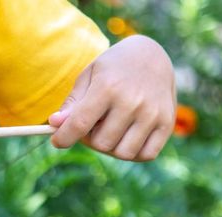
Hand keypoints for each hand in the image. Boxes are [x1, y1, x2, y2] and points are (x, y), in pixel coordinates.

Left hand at [49, 35, 175, 160]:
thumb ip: (72, 103)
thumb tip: (54, 125)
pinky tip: (127, 137)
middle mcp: (132, 102)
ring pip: (122, 153)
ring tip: (111, 129)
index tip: (57, 141)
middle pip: (101, 143)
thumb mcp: (89, 76)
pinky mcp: (166, 124)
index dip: (64, 138)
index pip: (80, 124)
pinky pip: (146, 155)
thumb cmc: (113, 68)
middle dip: (91, 139)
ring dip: (111, 147)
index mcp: (108, 87)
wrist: (152, 55)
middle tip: (93, 124)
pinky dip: (133, 152)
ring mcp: (152, 114)